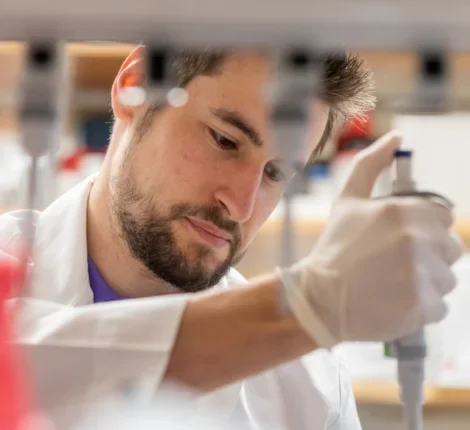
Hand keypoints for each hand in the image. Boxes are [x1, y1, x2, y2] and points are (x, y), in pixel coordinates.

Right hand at [278, 131, 463, 347]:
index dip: (424, 227)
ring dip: (425, 282)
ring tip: (391, 284)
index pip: (443, 215)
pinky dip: (420, 307)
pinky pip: (440, 306)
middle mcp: (416, 240)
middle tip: (395, 263)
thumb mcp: (347, 201)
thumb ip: (371, 165)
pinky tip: (393, 301)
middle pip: (451, 247)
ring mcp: (421, 275)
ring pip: (447, 278)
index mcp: (401, 211)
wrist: (318, 298)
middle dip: (428, 254)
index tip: (403, 239)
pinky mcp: (422, 306)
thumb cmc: (334, 249)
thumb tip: (396, 137)